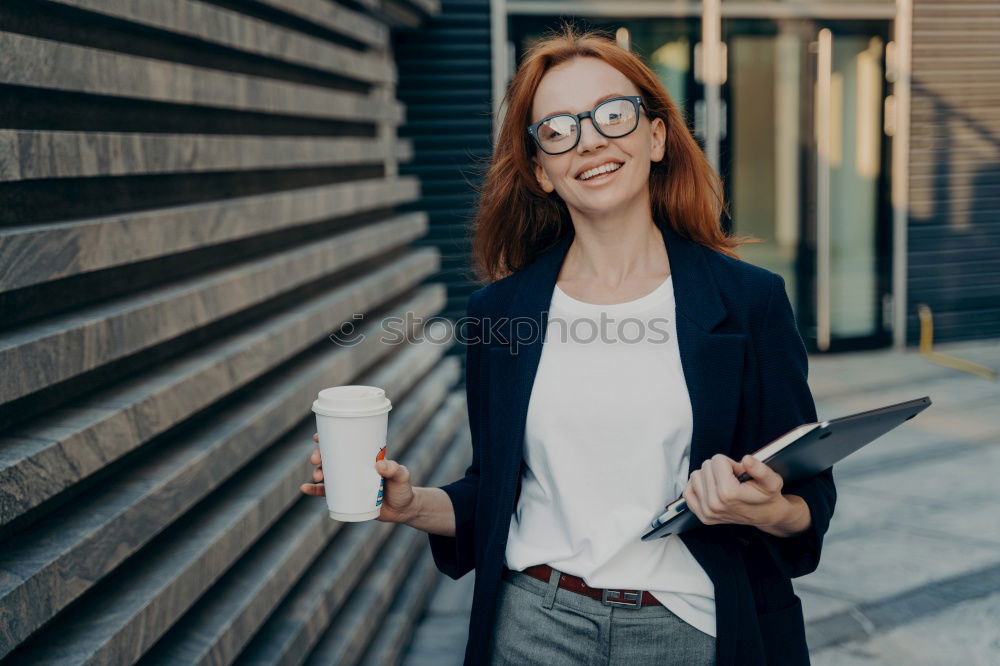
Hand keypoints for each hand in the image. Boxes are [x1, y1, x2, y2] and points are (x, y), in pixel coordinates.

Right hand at [300, 433, 421, 523]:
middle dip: (319, 455)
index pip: (345, 442)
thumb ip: (394, 469)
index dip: (328, 438)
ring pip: (327, 473)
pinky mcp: (346, 496)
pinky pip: (326, 493)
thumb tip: (380, 465)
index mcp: (364, 455)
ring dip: (317, 472)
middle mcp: (353, 466)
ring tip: (317, 476)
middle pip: (331, 456)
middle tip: (316, 460)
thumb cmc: (403, 488)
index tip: (317, 437)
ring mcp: (349, 481)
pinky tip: (305, 488)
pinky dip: (314, 490)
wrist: (403, 509)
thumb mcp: (401, 475)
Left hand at [682, 453, 810, 536]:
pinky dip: (698, 486)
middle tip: (734, 479)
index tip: (739, 473)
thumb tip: (746, 459)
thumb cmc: (767, 496)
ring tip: (725, 484)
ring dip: (709, 476)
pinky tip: (711, 488)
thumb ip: (761, 470)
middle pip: (706, 466)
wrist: (765, 515)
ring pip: (695, 476)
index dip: (730, 463)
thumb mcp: (772, 481)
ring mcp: (706, 512)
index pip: (717, 460)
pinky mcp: (702, 515)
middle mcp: (714, 504)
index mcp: (728, 494)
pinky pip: (687, 492)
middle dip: (720, 468)